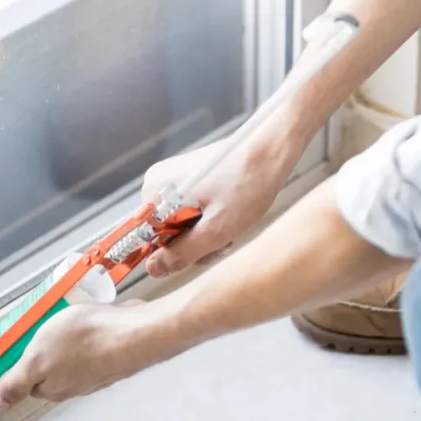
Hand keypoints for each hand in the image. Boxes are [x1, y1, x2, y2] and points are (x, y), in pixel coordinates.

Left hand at [0, 300, 179, 408]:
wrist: (136, 333)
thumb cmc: (84, 342)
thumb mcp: (36, 359)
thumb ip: (15, 383)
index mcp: (51, 388)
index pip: (27, 379)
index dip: (23, 358)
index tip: (24, 338)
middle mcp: (74, 385)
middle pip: (49, 367)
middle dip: (46, 346)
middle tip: (47, 323)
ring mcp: (96, 371)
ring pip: (71, 355)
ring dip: (68, 337)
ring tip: (71, 318)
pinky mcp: (112, 355)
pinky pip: (92, 344)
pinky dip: (89, 332)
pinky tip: (92, 319)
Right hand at [142, 136, 300, 277]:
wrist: (270, 150)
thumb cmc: (247, 184)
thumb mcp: (216, 229)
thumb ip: (182, 253)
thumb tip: (152, 270)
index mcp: (155, 192)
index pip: (149, 239)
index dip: (177, 252)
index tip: (204, 249)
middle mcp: (157, 182)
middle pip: (166, 232)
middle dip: (196, 243)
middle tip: (224, 239)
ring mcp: (173, 178)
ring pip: (181, 224)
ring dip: (206, 233)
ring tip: (231, 226)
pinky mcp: (189, 178)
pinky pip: (190, 210)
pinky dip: (209, 219)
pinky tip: (229, 215)